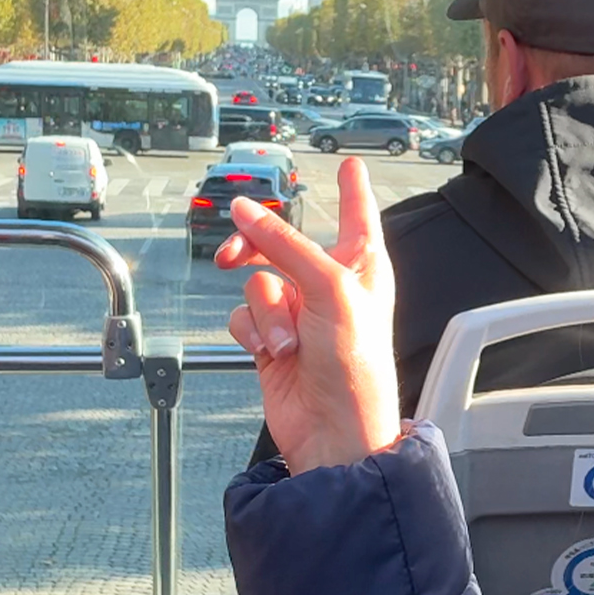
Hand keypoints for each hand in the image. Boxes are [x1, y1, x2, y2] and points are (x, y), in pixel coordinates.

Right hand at [217, 156, 399, 472]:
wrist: (333, 429)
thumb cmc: (354, 365)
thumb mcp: (327, 288)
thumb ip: (283, 245)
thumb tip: (244, 211)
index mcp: (361, 264)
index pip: (356, 212)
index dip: (352, 187)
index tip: (350, 165)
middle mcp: (330, 283)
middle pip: (281, 241)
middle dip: (257, 249)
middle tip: (232, 253)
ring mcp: (299, 312)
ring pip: (257, 282)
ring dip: (266, 311)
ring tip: (287, 341)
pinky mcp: (271, 339)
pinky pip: (244, 316)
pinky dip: (254, 331)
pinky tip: (273, 352)